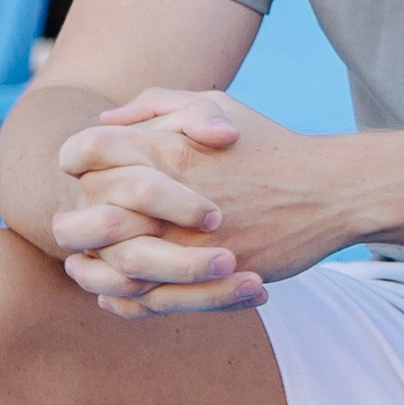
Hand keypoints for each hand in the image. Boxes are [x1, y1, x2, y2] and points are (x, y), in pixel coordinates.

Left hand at [55, 89, 336, 316]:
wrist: (329, 190)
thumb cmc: (270, 146)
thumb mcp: (217, 106)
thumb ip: (159, 105)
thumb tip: (106, 121)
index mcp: (168, 145)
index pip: (86, 150)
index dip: (74, 164)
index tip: (81, 178)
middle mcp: (170, 190)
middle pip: (90, 211)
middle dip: (77, 223)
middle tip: (76, 230)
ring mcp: (190, 236)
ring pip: (113, 262)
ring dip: (95, 269)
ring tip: (89, 269)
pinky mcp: (210, 274)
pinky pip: (149, 295)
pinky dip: (126, 300)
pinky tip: (119, 295)